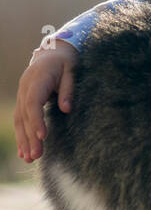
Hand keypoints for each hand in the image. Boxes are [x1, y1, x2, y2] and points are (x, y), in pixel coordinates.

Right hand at [14, 38, 77, 161]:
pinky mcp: (24, 99)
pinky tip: (24, 150)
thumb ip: (68, 89)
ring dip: (23, 140)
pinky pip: (21, 119)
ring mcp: (22, 94)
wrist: (53, 51)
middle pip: (25, 116)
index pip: (33, 103)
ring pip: (20, 120)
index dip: (36, 120)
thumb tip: (66, 109)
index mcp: (37, 80)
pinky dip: (22, 134)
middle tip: (35, 156)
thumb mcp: (72, 71)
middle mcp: (25, 88)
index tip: (42, 136)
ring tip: (28, 158)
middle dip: (29, 137)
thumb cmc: (66, 61)